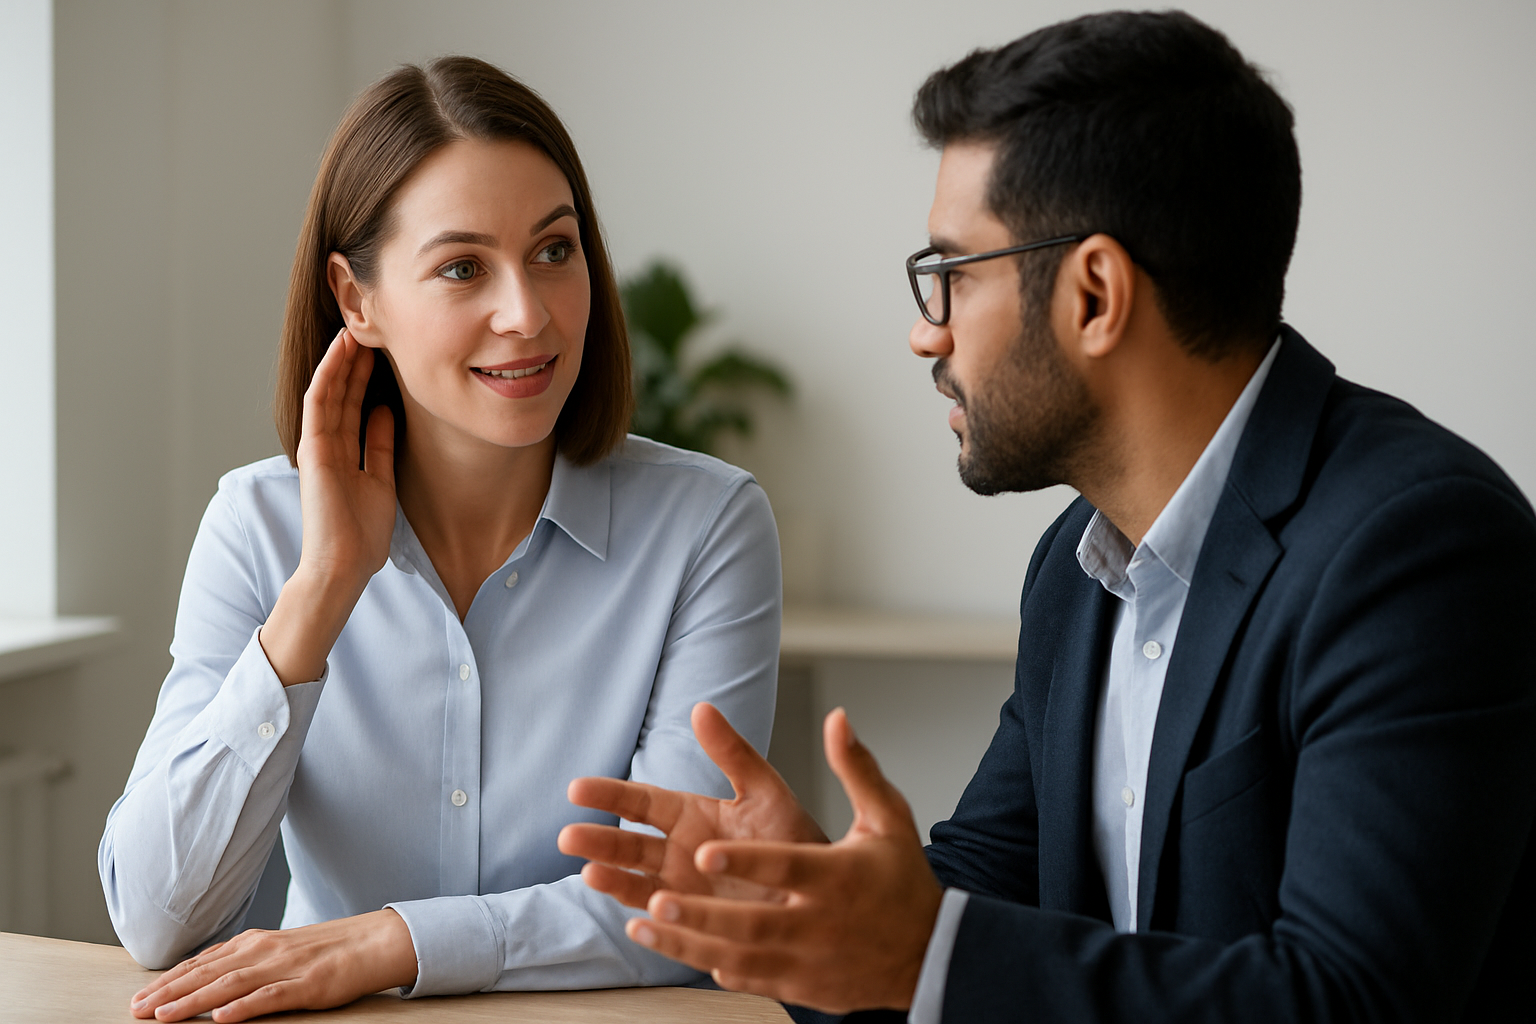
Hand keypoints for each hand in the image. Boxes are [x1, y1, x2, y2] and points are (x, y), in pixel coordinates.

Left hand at [129, 909, 416, 1021]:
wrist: (373, 942)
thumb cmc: (325, 950)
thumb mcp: (278, 951)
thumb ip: (245, 962)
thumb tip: (207, 977)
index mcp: (255, 942)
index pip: (202, 963)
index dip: (169, 981)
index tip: (140, 999)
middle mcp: (263, 950)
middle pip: (208, 973)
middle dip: (169, 993)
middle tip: (136, 1012)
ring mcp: (285, 967)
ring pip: (230, 985)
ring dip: (194, 1002)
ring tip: (165, 1017)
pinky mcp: (308, 985)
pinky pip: (271, 997)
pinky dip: (244, 1007)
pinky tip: (222, 1018)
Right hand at [293, 328, 396, 592]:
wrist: (344, 564)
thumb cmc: (362, 533)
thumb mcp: (381, 479)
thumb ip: (379, 445)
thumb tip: (386, 411)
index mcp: (344, 454)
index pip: (354, 405)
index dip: (365, 377)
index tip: (382, 351)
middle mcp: (328, 446)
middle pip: (341, 393)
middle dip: (354, 361)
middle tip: (369, 330)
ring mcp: (318, 446)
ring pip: (329, 390)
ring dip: (341, 359)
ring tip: (355, 330)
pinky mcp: (313, 449)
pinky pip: (319, 403)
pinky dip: (328, 374)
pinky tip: (340, 351)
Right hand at [559, 702, 826, 906]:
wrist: (822, 892)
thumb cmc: (795, 839)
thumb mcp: (764, 791)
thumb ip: (732, 752)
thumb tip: (700, 706)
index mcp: (691, 814)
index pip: (639, 802)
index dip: (608, 795)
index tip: (576, 789)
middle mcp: (679, 851)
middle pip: (628, 844)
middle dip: (597, 841)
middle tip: (568, 837)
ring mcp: (683, 889)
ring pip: (636, 882)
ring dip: (611, 879)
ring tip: (589, 873)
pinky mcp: (695, 923)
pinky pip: (664, 920)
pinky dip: (647, 917)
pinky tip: (633, 917)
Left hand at [623, 709, 942, 1013]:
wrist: (931, 952)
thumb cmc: (903, 879)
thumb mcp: (888, 817)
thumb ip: (856, 767)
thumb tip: (837, 718)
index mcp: (837, 876)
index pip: (784, 867)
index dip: (744, 862)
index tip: (701, 854)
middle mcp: (820, 923)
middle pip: (753, 922)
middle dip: (701, 914)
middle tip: (656, 900)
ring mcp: (808, 960)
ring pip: (740, 956)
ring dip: (690, 942)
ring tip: (644, 925)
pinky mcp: (803, 986)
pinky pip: (751, 979)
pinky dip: (714, 966)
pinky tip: (680, 950)